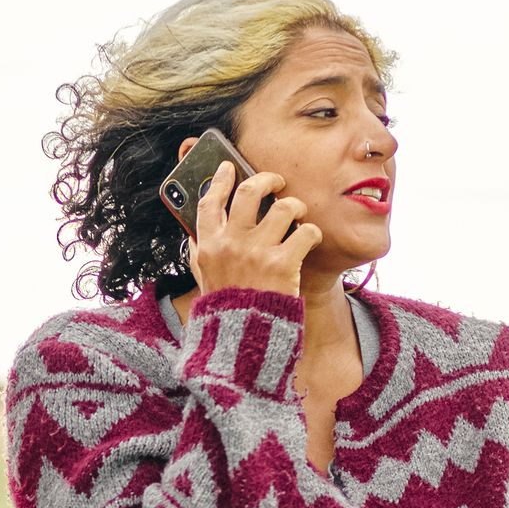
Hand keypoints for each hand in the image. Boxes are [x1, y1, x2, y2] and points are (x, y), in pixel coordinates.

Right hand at [189, 164, 320, 298]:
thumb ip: (201, 251)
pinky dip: (312, 233)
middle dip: (267, 180)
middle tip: (277, 183)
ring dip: (296, 207)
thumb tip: (196, 227)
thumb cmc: (226, 308)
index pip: (210, 202)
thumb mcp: (204, 278)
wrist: (243, 340)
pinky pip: (306, 231)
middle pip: (249, 192)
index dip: (220, 180)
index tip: (228, 167)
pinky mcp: (283, 264)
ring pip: (284, 207)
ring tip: (298, 216)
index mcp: (209, 246)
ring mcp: (257, 253)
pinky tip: (309, 240)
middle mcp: (231, 244)